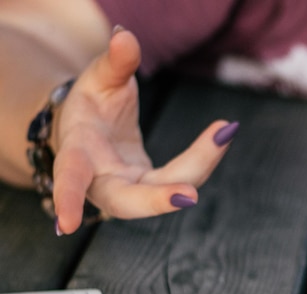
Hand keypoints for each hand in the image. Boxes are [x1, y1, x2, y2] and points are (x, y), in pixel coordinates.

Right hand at [52, 28, 236, 233]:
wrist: (96, 133)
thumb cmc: (90, 108)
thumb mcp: (98, 81)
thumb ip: (113, 64)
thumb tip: (126, 37)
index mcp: (79, 157)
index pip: (71, 179)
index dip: (67, 199)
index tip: (66, 227)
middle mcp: (105, 183)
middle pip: (129, 202)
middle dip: (158, 200)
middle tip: (190, 195)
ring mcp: (133, 190)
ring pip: (167, 189)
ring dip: (199, 164)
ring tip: (224, 130)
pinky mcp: (154, 189)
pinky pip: (184, 176)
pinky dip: (205, 156)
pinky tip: (225, 131)